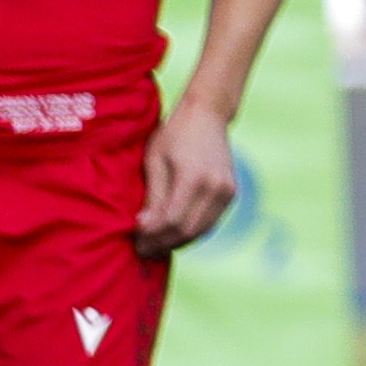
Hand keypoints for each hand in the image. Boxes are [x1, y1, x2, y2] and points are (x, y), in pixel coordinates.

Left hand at [135, 100, 243, 255]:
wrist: (208, 116)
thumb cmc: (174, 134)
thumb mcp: (155, 161)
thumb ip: (153, 195)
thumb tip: (143, 226)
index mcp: (194, 177)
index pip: (172, 220)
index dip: (152, 235)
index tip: (135, 241)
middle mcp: (217, 188)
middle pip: (188, 230)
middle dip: (163, 243)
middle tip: (142, 249)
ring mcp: (228, 192)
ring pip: (201, 230)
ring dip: (177, 242)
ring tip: (156, 245)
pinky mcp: (231, 194)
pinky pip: (210, 222)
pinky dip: (191, 232)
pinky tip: (173, 233)